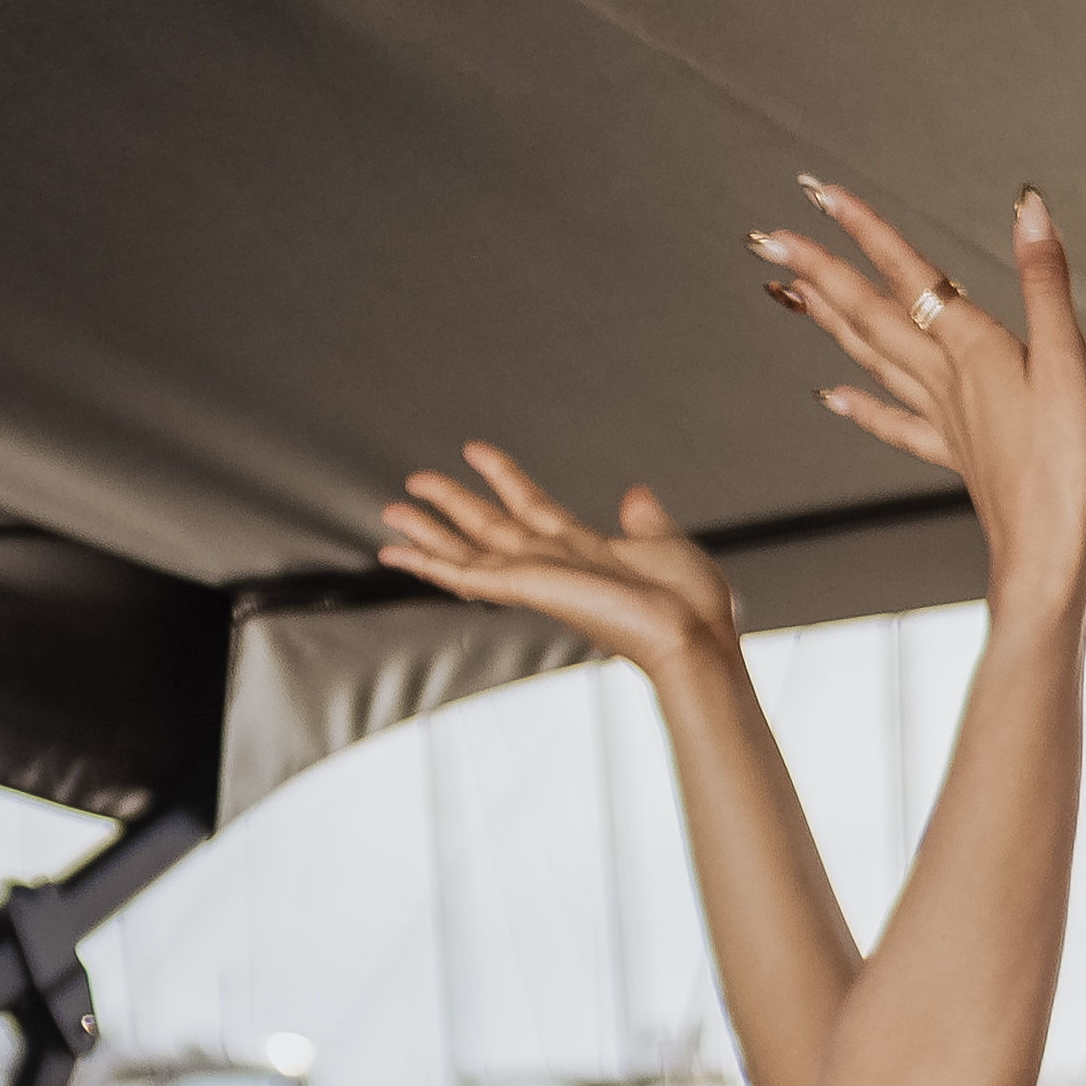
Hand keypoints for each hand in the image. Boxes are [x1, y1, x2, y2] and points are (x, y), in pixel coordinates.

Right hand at [364, 441, 741, 680]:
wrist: (694, 636)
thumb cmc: (691, 606)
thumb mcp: (668, 546)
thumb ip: (645, 521)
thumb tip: (636, 494)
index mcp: (585, 550)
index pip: (532, 506)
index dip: (503, 476)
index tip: (476, 450)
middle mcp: (554, 564)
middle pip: (489, 527)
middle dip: (453, 505)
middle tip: (414, 481)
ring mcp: (538, 578)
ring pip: (470, 550)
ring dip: (430, 532)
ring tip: (391, 513)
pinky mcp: (529, 590)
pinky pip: (469, 574)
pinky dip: (431, 564)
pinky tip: (399, 554)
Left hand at [751, 178, 1085, 589]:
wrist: (1048, 556)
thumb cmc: (1066, 465)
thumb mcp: (1069, 360)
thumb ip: (1045, 281)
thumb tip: (1029, 207)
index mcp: (971, 348)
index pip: (908, 273)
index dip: (864, 229)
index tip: (817, 195)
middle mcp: (946, 378)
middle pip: (870, 313)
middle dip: (818, 270)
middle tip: (768, 241)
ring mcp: (944, 419)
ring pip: (871, 357)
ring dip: (829, 321)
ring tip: (790, 293)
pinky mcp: (954, 456)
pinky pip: (895, 423)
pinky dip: (861, 406)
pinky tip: (831, 395)